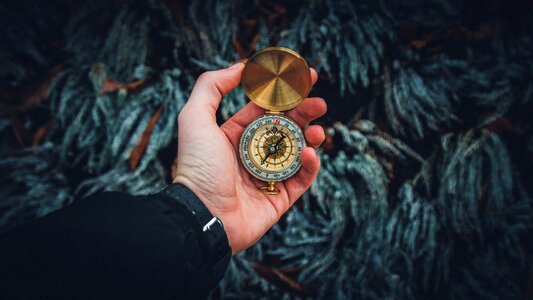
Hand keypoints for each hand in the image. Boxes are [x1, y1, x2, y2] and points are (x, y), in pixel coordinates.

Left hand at [173, 63, 326, 253]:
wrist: (202, 215)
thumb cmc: (197, 167)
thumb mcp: (195, 118)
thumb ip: (212, 87)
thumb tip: (240, 67)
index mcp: (235, 135)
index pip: (265, 109)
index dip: (284, 94)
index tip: (303, 78)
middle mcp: (252, 153)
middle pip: (286, 127)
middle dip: (305, 113)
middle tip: (320, 103)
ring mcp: (268, 176)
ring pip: (298, 152)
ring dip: (311, 138)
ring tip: (318, 131)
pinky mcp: (280, 198)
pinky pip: (302, 179)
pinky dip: (310, 165)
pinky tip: (309, 154)